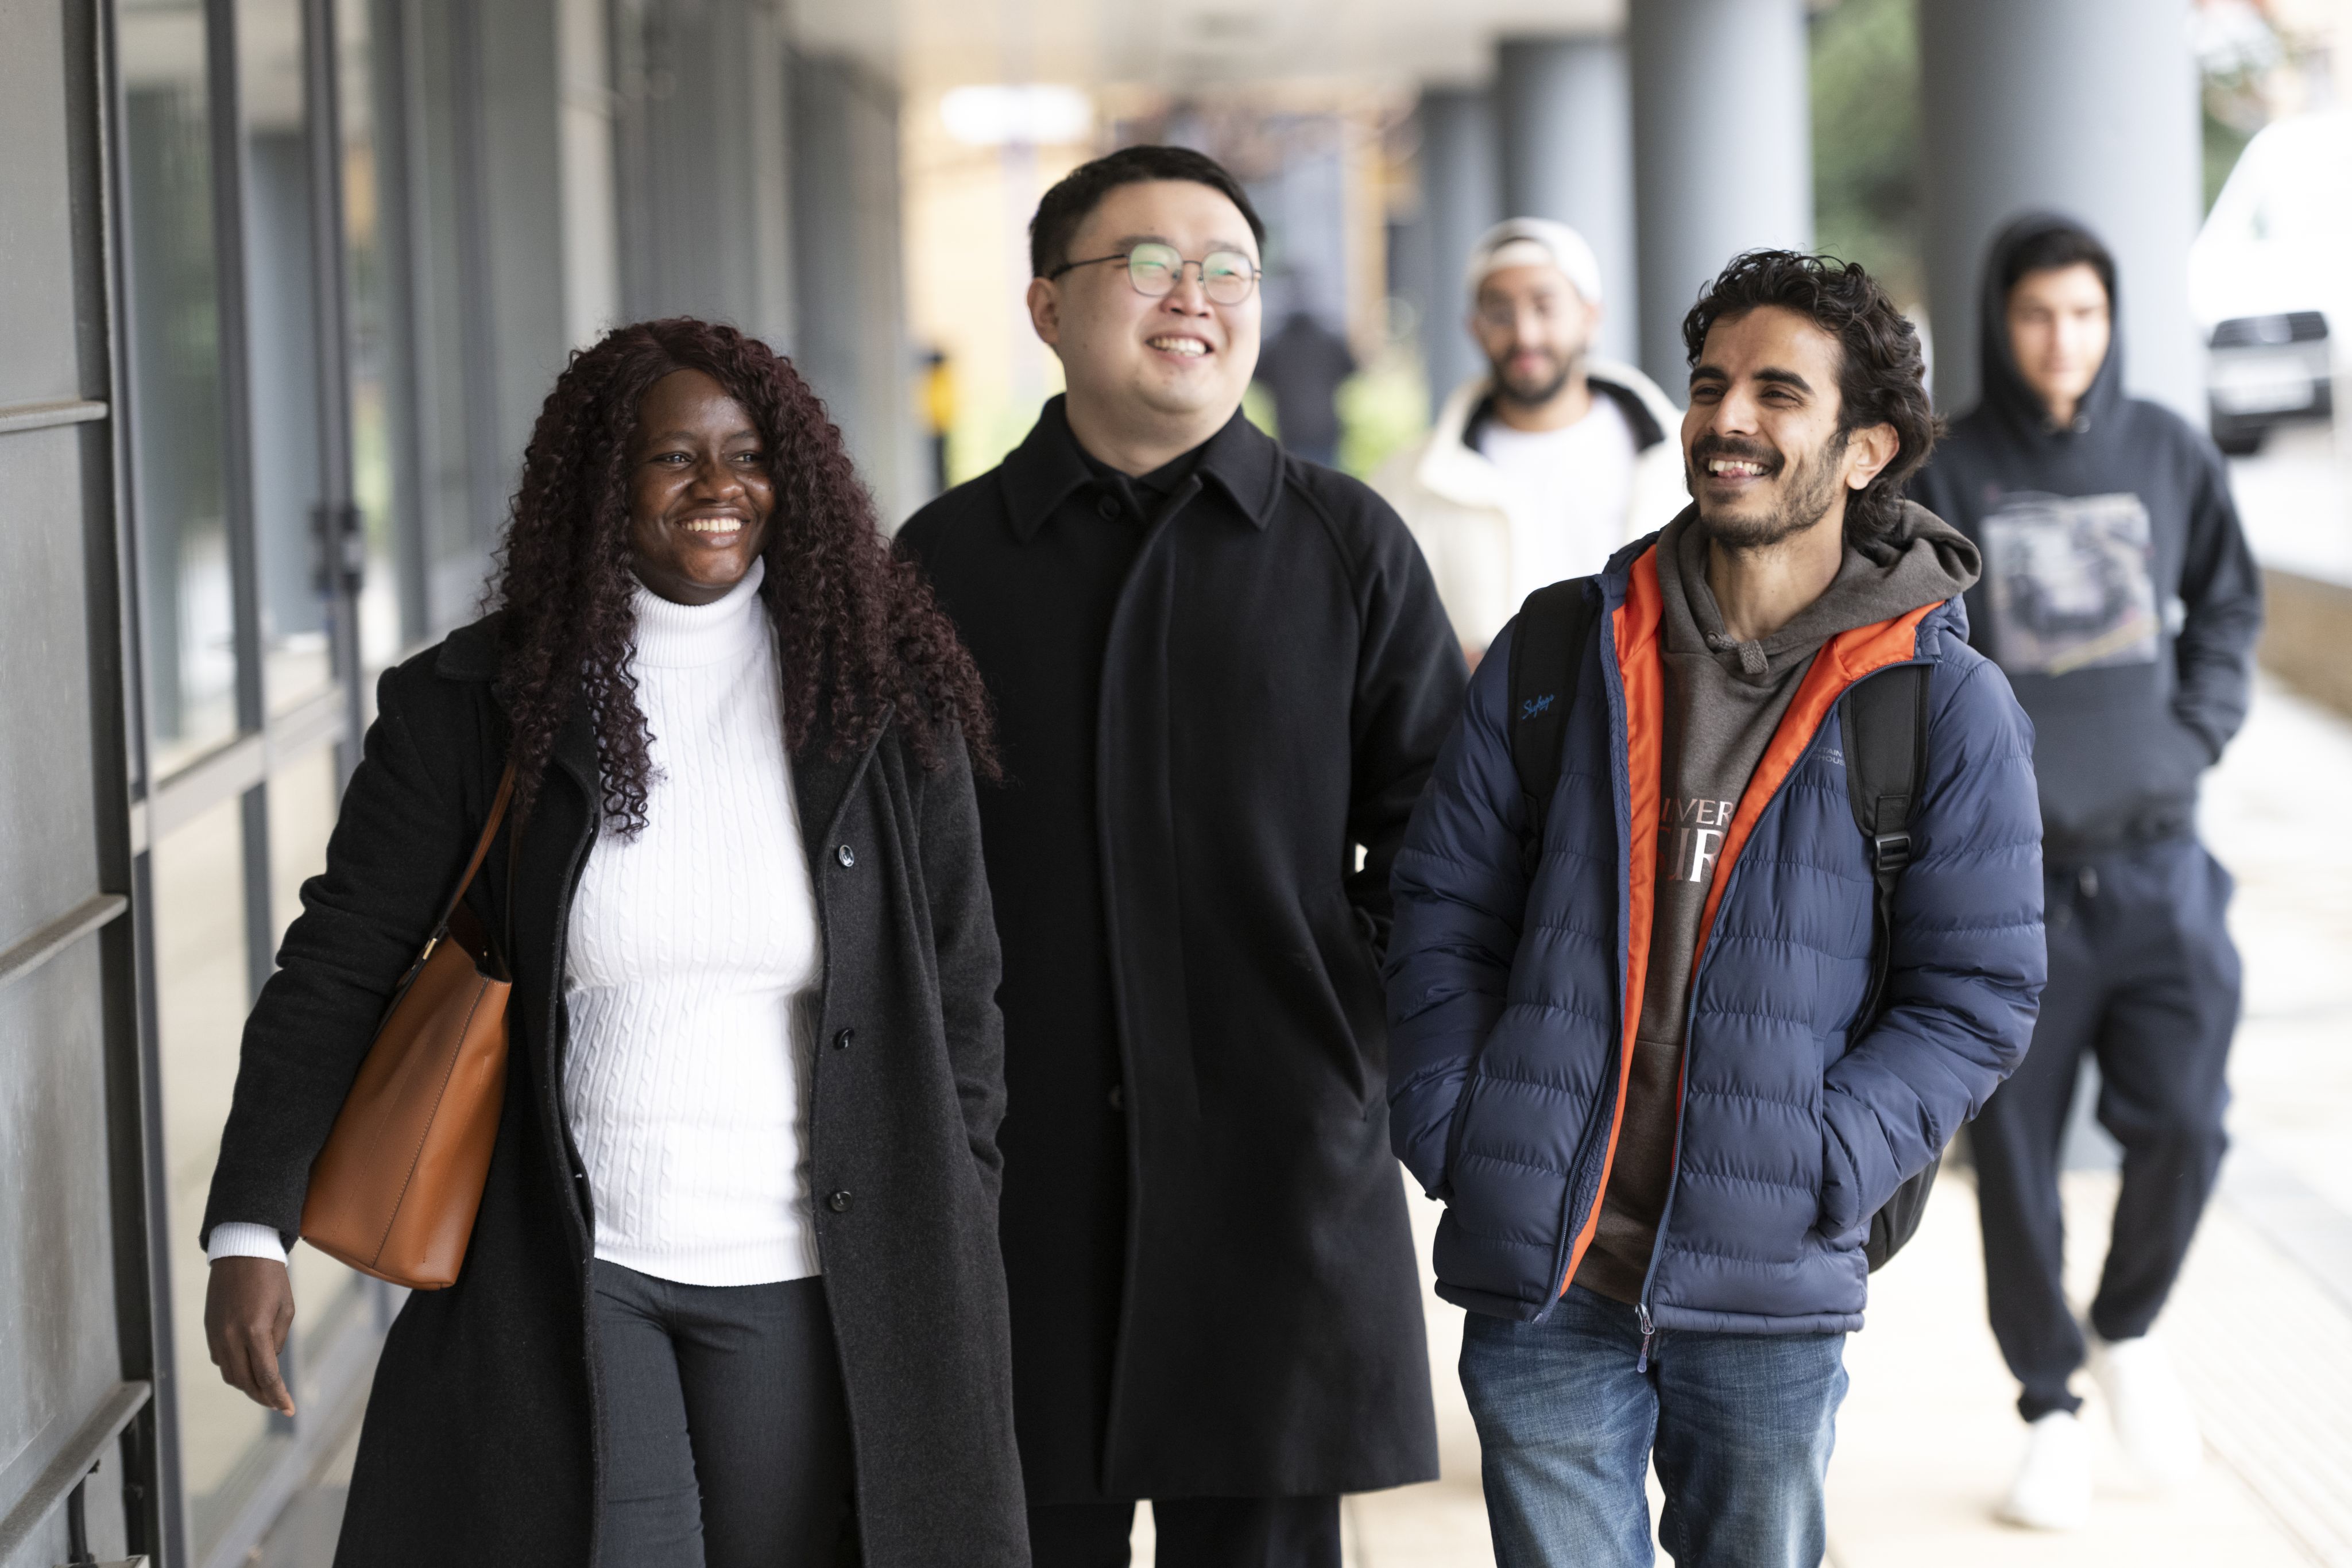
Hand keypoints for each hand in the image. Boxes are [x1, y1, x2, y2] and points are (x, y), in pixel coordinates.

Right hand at [205, 1256, 296, 1414]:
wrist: (241, 1252)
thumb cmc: (271, 1278)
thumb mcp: (285, 1309)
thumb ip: (277, 1341)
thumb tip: (268, 1365)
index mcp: (254, 1331)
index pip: (266, 1376)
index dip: (278, 1396)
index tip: (289, 1409)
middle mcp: (230, 1337)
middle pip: (245, 1382)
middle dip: (263, 1396)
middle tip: (279, 1403)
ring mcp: (216, 1335)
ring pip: (229, 1375)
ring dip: (247, 1386)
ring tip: (266, 1390)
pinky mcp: (209, 1330)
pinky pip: (220, 1360)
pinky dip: (235, 1369)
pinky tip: (248, 1368)